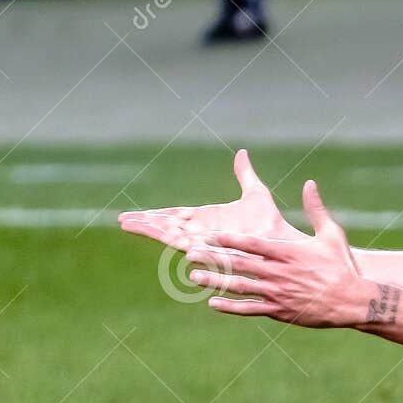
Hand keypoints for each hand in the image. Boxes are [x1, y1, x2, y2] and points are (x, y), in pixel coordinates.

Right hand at [118, 149, 302, 251]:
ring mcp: (204, 241)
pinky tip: (153, 233)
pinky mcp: (210, 249)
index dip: (156, 214)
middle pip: (166, 226)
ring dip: (149, 229)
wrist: (280, 242)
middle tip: (122, 220)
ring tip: (127, 224)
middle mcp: (202, 232)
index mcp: (207, 219)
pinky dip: (169, 239)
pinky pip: (185, 244)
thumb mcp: (255, 193)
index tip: (136, 214)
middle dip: (144, 222)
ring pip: (170, 234)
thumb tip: (242, 153)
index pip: (175, 215)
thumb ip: (245, 175)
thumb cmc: (270, 223)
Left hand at [187, 180, 370, 328]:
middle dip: (213, 258)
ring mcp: (277, 292)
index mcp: (288, 252)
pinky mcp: (280, 310)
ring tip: (193, 277)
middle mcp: (279, 272)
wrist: (352, 301)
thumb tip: (309, 183)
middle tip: (190, 253)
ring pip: (240, 286)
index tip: (209, 234)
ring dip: (214, 282)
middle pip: (239, 263)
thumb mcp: (331, 234)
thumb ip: (316, 209)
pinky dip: (231, 307)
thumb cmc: (342, 266)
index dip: (229, 239)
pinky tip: (213, 304)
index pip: (252, 243)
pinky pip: (250, 309)